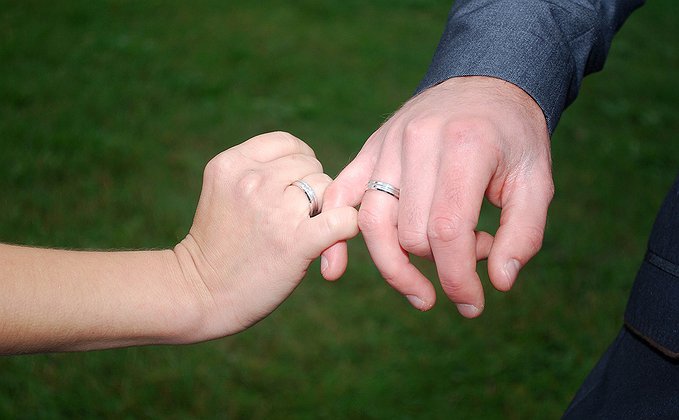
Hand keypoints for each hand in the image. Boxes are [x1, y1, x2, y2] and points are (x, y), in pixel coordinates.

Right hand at [175, 132, 358, 338]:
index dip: (298, 164)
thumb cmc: (217, 246)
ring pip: (327, 188)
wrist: (200, 294)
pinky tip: (334, 240)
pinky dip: (346, 227)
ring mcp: (275, 209)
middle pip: (310, 166)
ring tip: (302, 231)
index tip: (292, 188)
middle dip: (310, 188)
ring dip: (324, 209)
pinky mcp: (296, 240)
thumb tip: (310, 168)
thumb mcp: (224, 191)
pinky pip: (343, 219)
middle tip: (294, 217)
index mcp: (232, 163)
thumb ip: (258, 171)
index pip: (287, 143)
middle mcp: (252, 180)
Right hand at [321, 76, 553, 316]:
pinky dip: (335, 233)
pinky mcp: (370, 149)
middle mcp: (418, 141)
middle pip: (412, 233)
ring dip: (395, 269)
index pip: (448, 229)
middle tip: (477, 250)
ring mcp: (387, 144)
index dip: (458, 277)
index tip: (472, 303)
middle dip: (444, 263)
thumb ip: (524, 233)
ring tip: (421, 293)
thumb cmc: (513, 137)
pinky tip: (334, 270)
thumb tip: (499, 283)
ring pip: (374, 224)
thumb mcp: (537, 179)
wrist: (483, 83)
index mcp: (465, 144)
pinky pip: (339, 195)